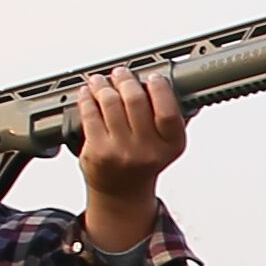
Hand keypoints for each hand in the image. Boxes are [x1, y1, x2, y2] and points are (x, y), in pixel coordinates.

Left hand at [72, 65, 186, 253]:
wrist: (121, 192)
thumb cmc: (143, 162)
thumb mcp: (167, 145)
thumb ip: (173, 118)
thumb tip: (178, 86)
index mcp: (170, 146)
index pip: (167, 112)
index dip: (159, 90)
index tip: (152, 77)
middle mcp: (146, 151)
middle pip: (135, 102)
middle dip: (126, 80)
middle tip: (121, 73)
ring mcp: (120, 152)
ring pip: (110, 103)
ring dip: (103, 85)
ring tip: (101, 81)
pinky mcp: (97, 151)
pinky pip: (90, 115)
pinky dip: (87, 98)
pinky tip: (88, 93)